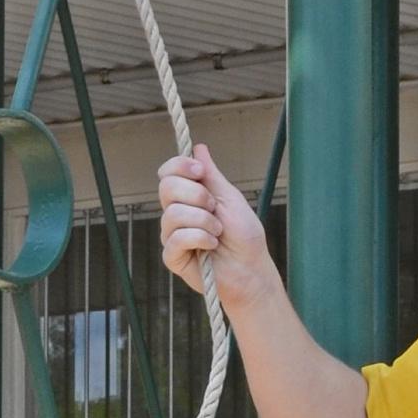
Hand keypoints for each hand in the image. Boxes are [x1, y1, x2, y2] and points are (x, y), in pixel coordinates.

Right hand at [158, 143, 270, 312]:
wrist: (250, 270)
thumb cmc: (244, 236)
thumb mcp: (230, 198)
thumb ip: (211, 175)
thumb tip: (199, 148)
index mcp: (189, 196)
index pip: (168, 172)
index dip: (180, 166)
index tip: (200, 172)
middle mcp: (176, 213)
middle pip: (166, 188)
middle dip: (196, 195)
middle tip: (215, 208)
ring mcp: (172, 234)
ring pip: (173, 213)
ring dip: (204, 221)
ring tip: (218, 232)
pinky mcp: (172, 256)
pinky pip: (176, 238)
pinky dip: (199, 238)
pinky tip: (212, 246)